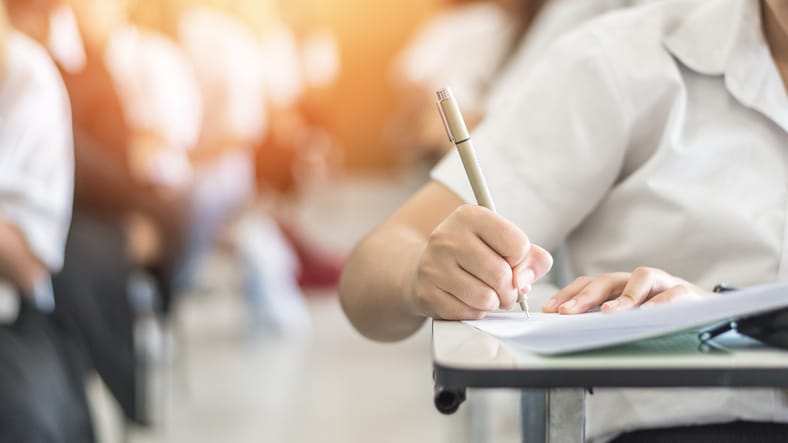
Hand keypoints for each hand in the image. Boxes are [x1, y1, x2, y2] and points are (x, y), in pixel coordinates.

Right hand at [409, 204, 552, 319]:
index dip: (520, 259)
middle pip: (501, 274)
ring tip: (488, 294)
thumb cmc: (472, 254)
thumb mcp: (501, 243)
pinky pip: (468, 312)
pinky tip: (468, 300)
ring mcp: (433, 265)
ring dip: (494, 302)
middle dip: (510, 289)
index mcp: (469, 216)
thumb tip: (525, 280)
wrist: (427, 267)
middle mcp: (447, 237)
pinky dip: (476, 311)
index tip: (509, 260)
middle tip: (505, 289)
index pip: (517, 244)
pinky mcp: (427, 293)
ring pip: (485, 297)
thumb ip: (530, 257)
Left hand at [542, 267, 715, 314]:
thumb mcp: (633, 318)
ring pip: (641, 278)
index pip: (589, 283)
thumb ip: (607, 319)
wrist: (712, 313)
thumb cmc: (665, 316)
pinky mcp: (688, 292)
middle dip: (584, 296)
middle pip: (608, 280)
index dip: (568, 293)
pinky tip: (648, 315)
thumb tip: (572, 330)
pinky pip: (673, 294)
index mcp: (622, 286)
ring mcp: (664, 283)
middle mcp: (639, 280)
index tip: (549, 310)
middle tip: (567, 312)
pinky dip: (660, 303)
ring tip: (607, 314)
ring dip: (623, 297)